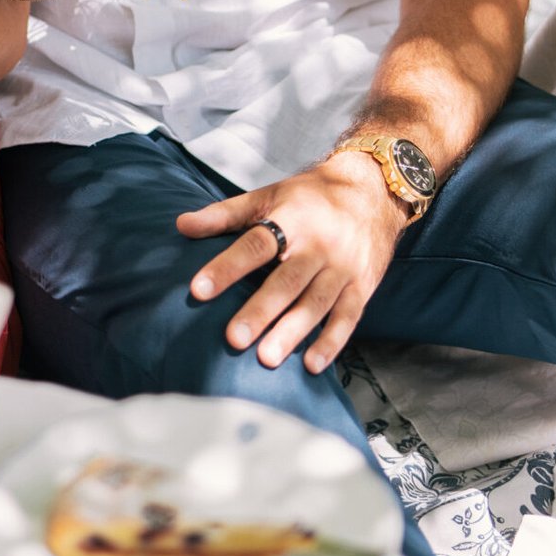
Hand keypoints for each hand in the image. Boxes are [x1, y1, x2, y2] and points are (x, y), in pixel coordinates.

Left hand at [177, 153, 410, 373]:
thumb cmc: (311, 197)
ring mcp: (344, 267)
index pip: (254, 244)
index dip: (227, 266)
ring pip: (315, 304)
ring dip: (292, 333)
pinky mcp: (364, 285)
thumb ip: (224, 214)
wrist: (374, 190)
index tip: (199, 289)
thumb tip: (181, 225)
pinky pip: (348, 317)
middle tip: (234, 339)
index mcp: (291, 219)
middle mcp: (319, 245)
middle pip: (287, 281)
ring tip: (266, 359)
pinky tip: (312, 365)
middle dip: (260, 311)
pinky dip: (331, 341)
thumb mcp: (268, 195)